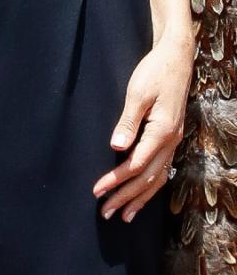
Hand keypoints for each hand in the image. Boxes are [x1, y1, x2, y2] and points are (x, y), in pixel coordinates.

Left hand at [93, 36, 192, 222]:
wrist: (176, 59)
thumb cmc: (154, 73)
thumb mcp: (138, 93)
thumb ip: (128, 121)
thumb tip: (117, 147)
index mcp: (162, 131)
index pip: (135, 164)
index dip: (116, 180)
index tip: (97, 191)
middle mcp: (171, 141)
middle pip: (146, 178)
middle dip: (125, 197)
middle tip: (104, 212)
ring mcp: (173, 142)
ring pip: (157, 178)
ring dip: (139, 198)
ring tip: (123, 216)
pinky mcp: (171, 138)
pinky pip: (162, 170)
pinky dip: (151, 187)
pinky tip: (141, 196)